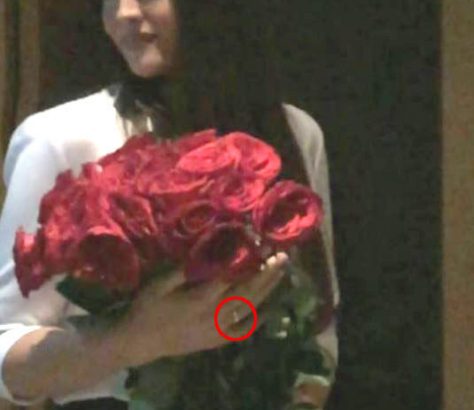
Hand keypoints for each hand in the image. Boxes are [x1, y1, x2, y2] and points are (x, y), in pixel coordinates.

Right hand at [112, 252, 288, 366]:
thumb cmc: (147, 309)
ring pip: (250, 309)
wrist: (140, 342)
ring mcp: (219, 329)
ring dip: (267, 290)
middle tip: (283, 257)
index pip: (232, 276)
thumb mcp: (159, 284)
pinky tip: (267, 309)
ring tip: (280, 274)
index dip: (250, 260)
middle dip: (267, 273)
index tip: (262, 246)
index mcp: (201, 298)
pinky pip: (243, 330)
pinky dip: (257, 320)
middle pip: (248, 291)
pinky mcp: (218, 340)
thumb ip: (182, 269)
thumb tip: (206, 251)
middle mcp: (215, 314)